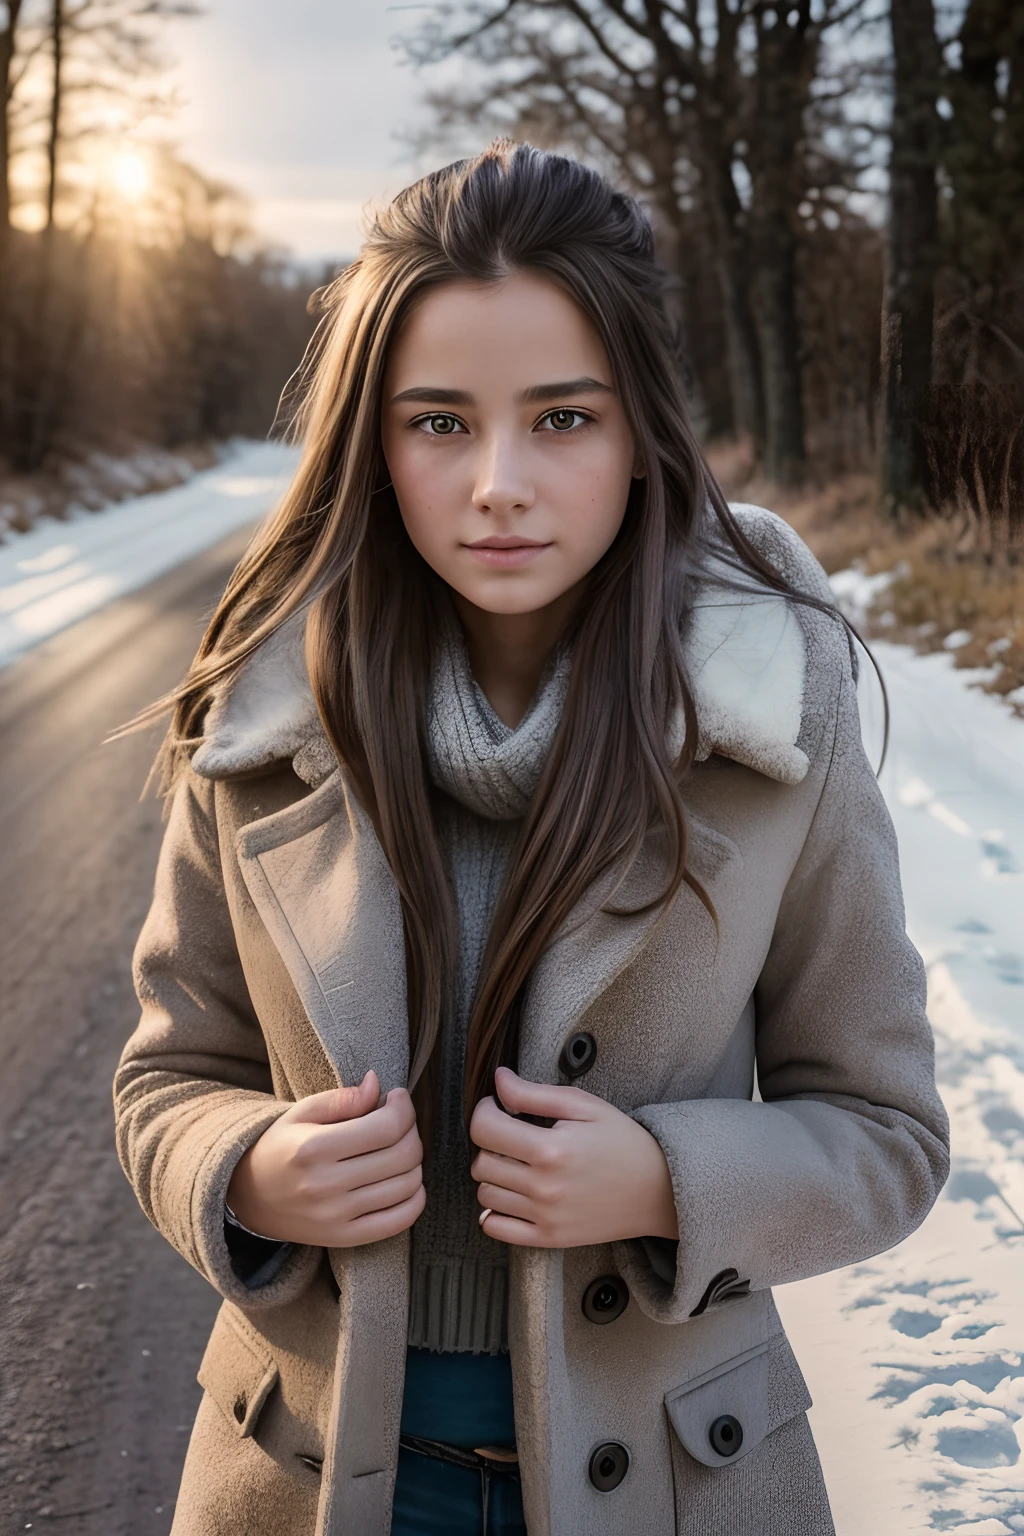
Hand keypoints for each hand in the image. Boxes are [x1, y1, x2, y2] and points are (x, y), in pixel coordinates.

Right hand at [226, 1070, 424, 1247]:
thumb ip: (342, 1099)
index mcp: (314, 1148)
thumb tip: (377, 1084)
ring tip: (400, 1148)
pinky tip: (408, 1181)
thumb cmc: (279, 1147)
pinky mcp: (344, 1238)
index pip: (385, 1128)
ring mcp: (336, 1216)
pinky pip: (398, 1221)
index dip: (404, 1108)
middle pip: (402, 1155)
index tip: (398, 1097)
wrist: (248, 1197)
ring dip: (415, 1162)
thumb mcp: (300, 1113)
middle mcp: (326, 1185)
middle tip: (400, 1121)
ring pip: (406, 1185)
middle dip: (412, 1131)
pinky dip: (415, 1199)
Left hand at [469, 1066, 677, 1248]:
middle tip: (511, 1134)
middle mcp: (543, 1187)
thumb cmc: (622, 1142)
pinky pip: (496, 1229)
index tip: (496, 1107)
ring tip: (516, 1163)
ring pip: (485, 1194)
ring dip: (493, 1175)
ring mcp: (545, 1217)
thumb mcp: (583, 1106)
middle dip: (489, 1142)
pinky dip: (493, 1212)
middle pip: (481, 1162)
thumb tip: (498, 1080)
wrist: (657, 1189)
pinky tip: (511, 1194)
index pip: (484, 1129)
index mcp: (550, 1149)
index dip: (484, 1110)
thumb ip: (534, 1093)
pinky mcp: (549, 1238)